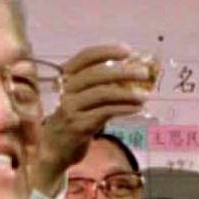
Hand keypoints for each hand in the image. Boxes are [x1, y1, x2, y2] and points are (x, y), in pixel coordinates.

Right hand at [33, 45, 153, 192]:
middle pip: (96, 75)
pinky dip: (123, 109)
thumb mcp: (83, 98)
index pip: (85, 57)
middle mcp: (67, 89)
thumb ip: (101, 85)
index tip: (127, 50)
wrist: (54, 148)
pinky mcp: (79, 125)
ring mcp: (71, 107)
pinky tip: (136, 108)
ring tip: (144, 96)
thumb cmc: (74, 118)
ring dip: (127, 94)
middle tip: (143, 73)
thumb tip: (132, 75)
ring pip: (102, 94)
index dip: (106, 51)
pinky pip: (105, 113)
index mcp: (67, 77)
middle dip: (122, 72)